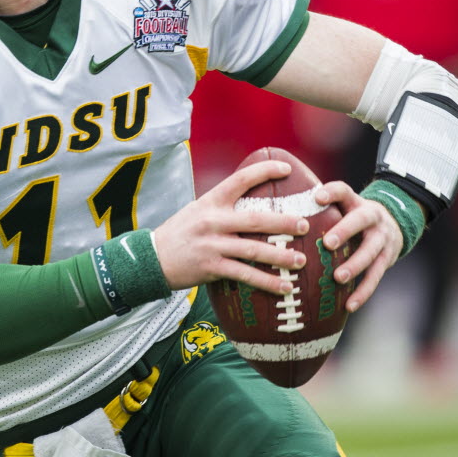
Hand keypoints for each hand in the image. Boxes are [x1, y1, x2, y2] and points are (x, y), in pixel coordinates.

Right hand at [153, 159, 309, 294]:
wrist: (152, 257)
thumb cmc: (180, 233)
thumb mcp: (198, 211)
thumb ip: (223, 207)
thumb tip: (256, 205)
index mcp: (211, 202)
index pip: (240, 179)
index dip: (265, 171)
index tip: (286, 169)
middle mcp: (213, 221)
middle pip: (255, 219)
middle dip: (283, 222)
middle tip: (305, 225)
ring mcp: (212, 245)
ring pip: (253, 249)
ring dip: (280, 256)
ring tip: (301, 261)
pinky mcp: (212, 267)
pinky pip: (245, 274)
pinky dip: (266, 282)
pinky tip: (283, 287)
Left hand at [315, 181, 403, 311]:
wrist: (395, 224)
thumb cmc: (353, 216)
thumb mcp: (343, 205)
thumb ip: (319, 208)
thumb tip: (278, 212)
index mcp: (355, 202)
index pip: (343, 191)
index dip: (332, 193)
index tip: (317, 198)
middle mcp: (372, 217)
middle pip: (360, 220)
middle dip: (345, 231)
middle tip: (329, 244)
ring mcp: (382, 239)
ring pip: (371, 252)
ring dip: (355, 265)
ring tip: (338, 278)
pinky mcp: (388, 259)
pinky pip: (376, 276)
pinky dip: (363, 292)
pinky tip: (349, 305)